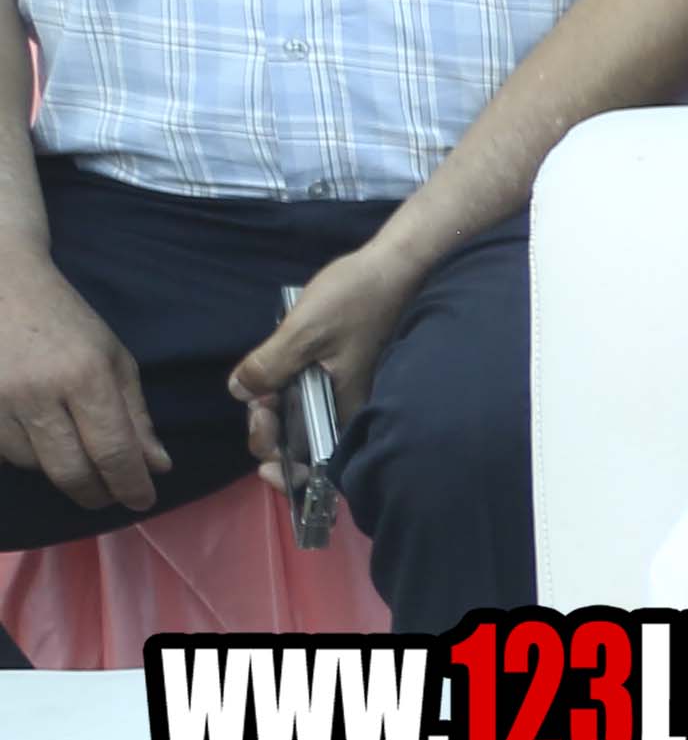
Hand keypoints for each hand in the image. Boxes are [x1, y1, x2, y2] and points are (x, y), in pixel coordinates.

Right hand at [0, 240, 160, 514]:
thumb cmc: (64, 320)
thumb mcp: (113, 358)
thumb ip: (136, 415)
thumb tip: (157, 466)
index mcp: (84, 375)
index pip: (113, 451)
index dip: (130, 485)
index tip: (143, 501)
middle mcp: (37, 392)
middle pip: (70, 471)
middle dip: (96, 493)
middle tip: (112, 495)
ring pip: (34, 466)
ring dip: (60, 469)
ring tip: (74, 449)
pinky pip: (3, 453)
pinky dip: (27, 455)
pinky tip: (39, 437)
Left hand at [222, 227, 434, 496]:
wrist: (396, 266)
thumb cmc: (357, 300)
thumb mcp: (303, 332)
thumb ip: (268, 367)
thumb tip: (240, 393)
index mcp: (348, 410)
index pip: (318, 467)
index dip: (286, 472)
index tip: (262, 452)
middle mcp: (352, 409)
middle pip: (305, 446)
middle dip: (271, 433)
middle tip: (256, 402)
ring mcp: (349, 392)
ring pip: (305, 422)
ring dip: (276, 412)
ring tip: (262, 385)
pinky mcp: (345, 374)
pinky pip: (312, 399)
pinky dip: (289, 396)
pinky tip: (278, 375)